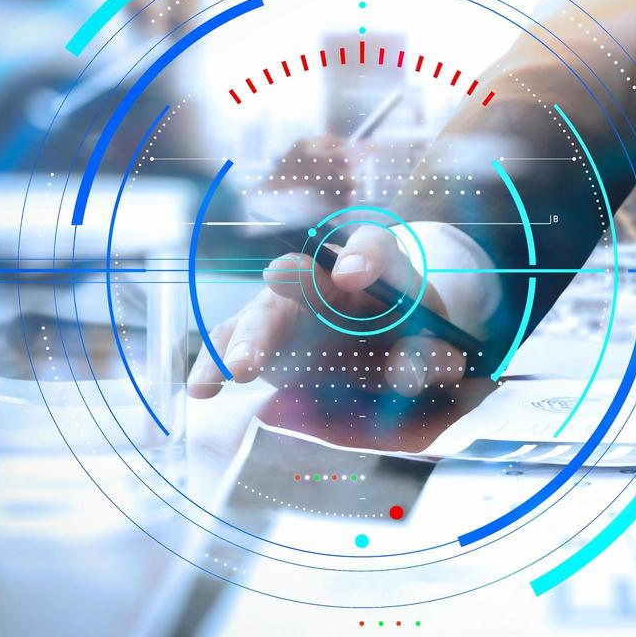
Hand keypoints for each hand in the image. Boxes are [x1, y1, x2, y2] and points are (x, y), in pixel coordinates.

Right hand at [186, 226, 465, 398]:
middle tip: (278, 277)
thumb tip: (417, 371)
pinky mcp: (259, 342)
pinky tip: (201, 389)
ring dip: (248, 337)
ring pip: (260, 312)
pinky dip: (214, 366)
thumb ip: (430, 359)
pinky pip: (230, 348)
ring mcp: (287, 310)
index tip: (354, 272)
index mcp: (381, 271)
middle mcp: (327, 282)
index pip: (375, 247)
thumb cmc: (412, 343)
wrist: (384, 356)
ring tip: (241, 368)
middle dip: (293, 277)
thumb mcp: (434, 350)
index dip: (365, 255)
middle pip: (306, 272)